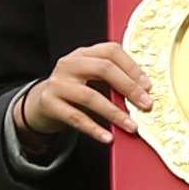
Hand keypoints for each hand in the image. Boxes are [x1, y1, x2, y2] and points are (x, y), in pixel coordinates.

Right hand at [14, 42, 153, 148]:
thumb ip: (112, 79)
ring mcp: (57, 83)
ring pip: (90, 96)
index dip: (132, 67)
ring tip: (131, 126)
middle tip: (146, 105)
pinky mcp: (49, 103)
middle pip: (103, 69)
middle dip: (129, 88)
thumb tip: (144, 93)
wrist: (40, 104)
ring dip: (114, 113)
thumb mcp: (90, 77)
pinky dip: (94, 129)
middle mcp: (69, 64)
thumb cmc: (74, 90)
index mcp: (83, 53)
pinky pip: (75, 117)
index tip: (148, 86)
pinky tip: (107, 137)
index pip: (111, 51)